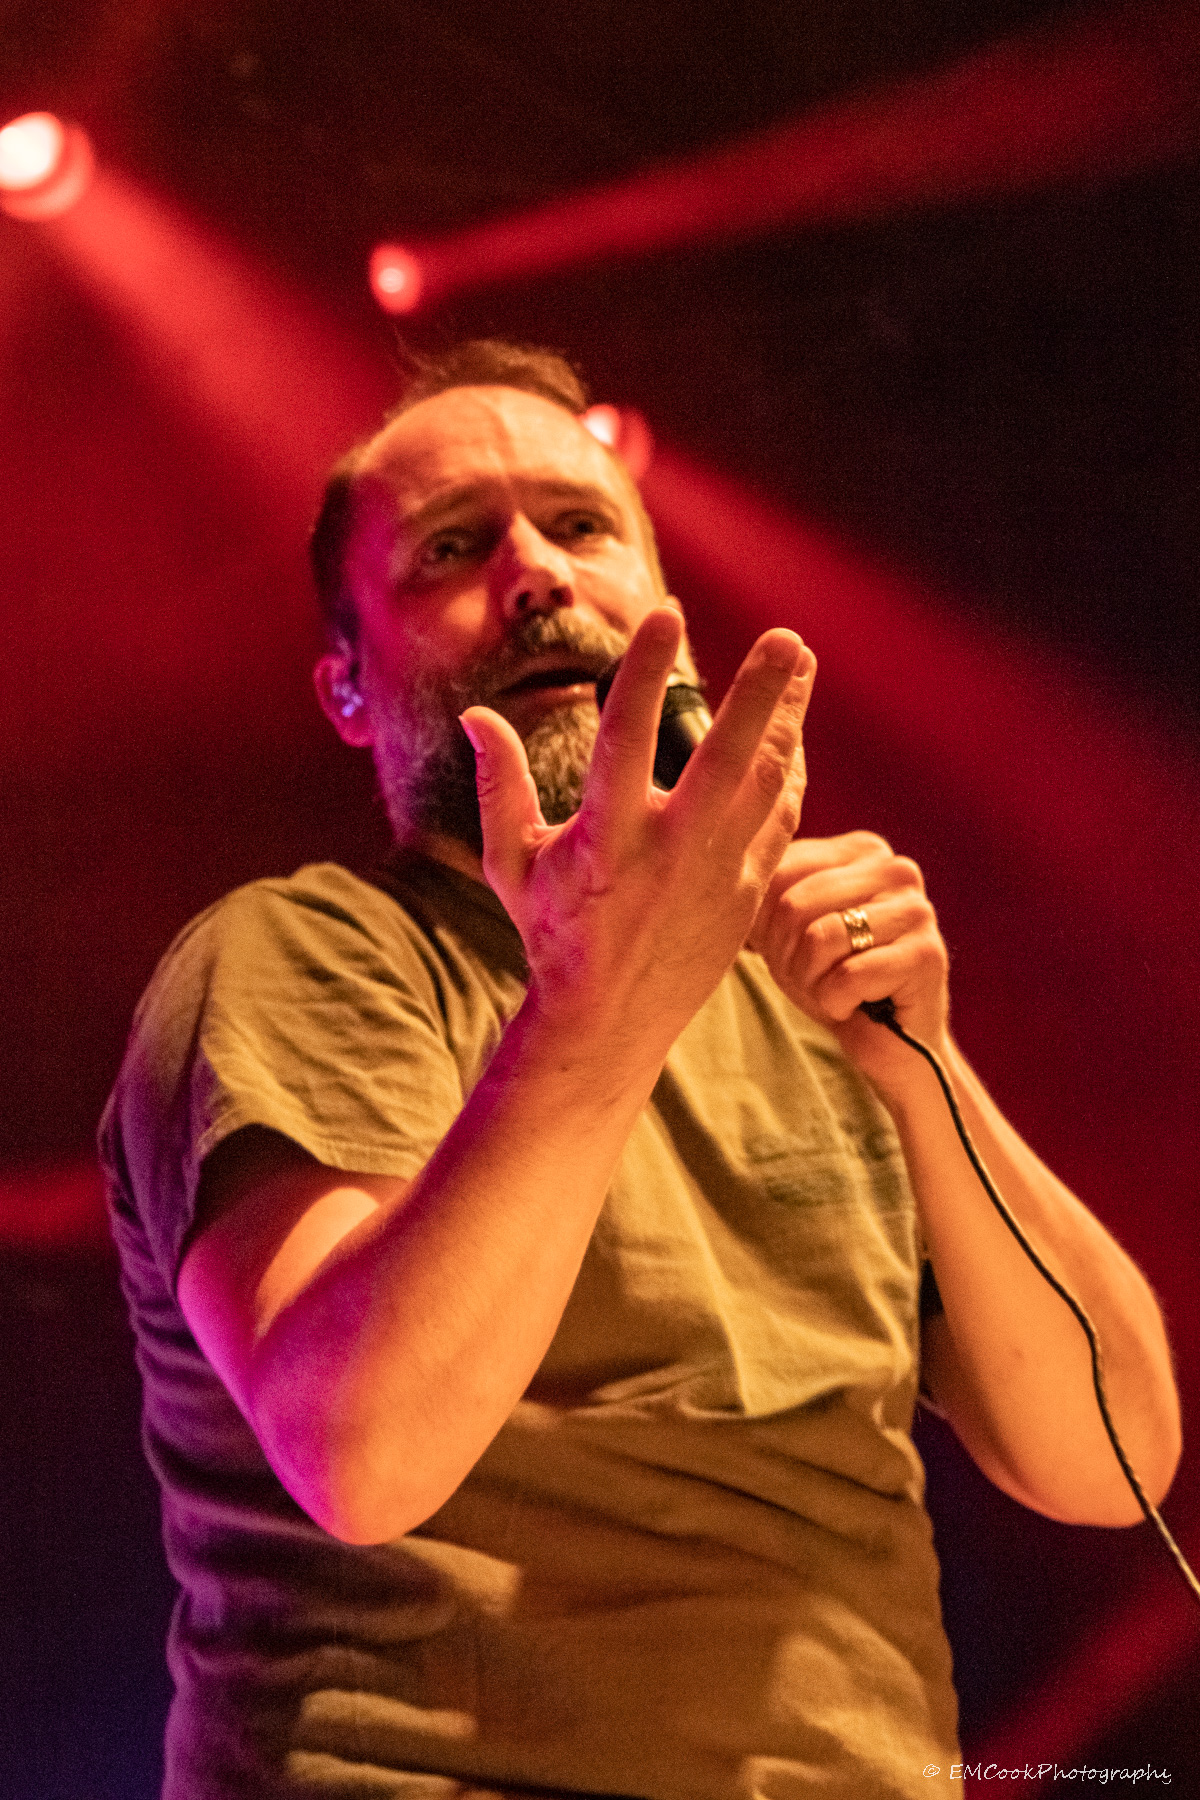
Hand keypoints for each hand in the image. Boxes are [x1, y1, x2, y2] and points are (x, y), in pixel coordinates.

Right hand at [461, 608, 815, 1075]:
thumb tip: (476, 715)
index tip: (666, 614)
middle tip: (786, 637)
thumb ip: (499, 785)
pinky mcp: (748, 893)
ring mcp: (718, 874)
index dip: (646, 672)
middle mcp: (669, 852)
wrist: (609, 1019)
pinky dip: (791, 770)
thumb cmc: (552, 931)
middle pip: (728, 760)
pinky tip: (795, 730)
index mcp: (605, 838)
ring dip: (789, 717)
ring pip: (769, 783)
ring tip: (800, 659)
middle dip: (761, 695)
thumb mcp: (512, 863)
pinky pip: (780, 818)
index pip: (626, 737)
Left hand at [747, 831, 949, 1093]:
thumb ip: (769, 890)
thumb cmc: (832, 978)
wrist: (889, 1044)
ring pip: (821, 938)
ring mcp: (918, 910)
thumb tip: (724, 877)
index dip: (763, 923)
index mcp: (863, 850)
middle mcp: (896, 870)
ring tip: (830, 991)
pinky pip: (849, 976)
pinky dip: (835, 1003)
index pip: (780, 869)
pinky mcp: (928, 956)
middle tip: (807, 979)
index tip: (780, 951)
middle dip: (785, 955)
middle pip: (796, 903)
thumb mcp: (789, 927)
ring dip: (809, 981)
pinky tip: (854, 1007)